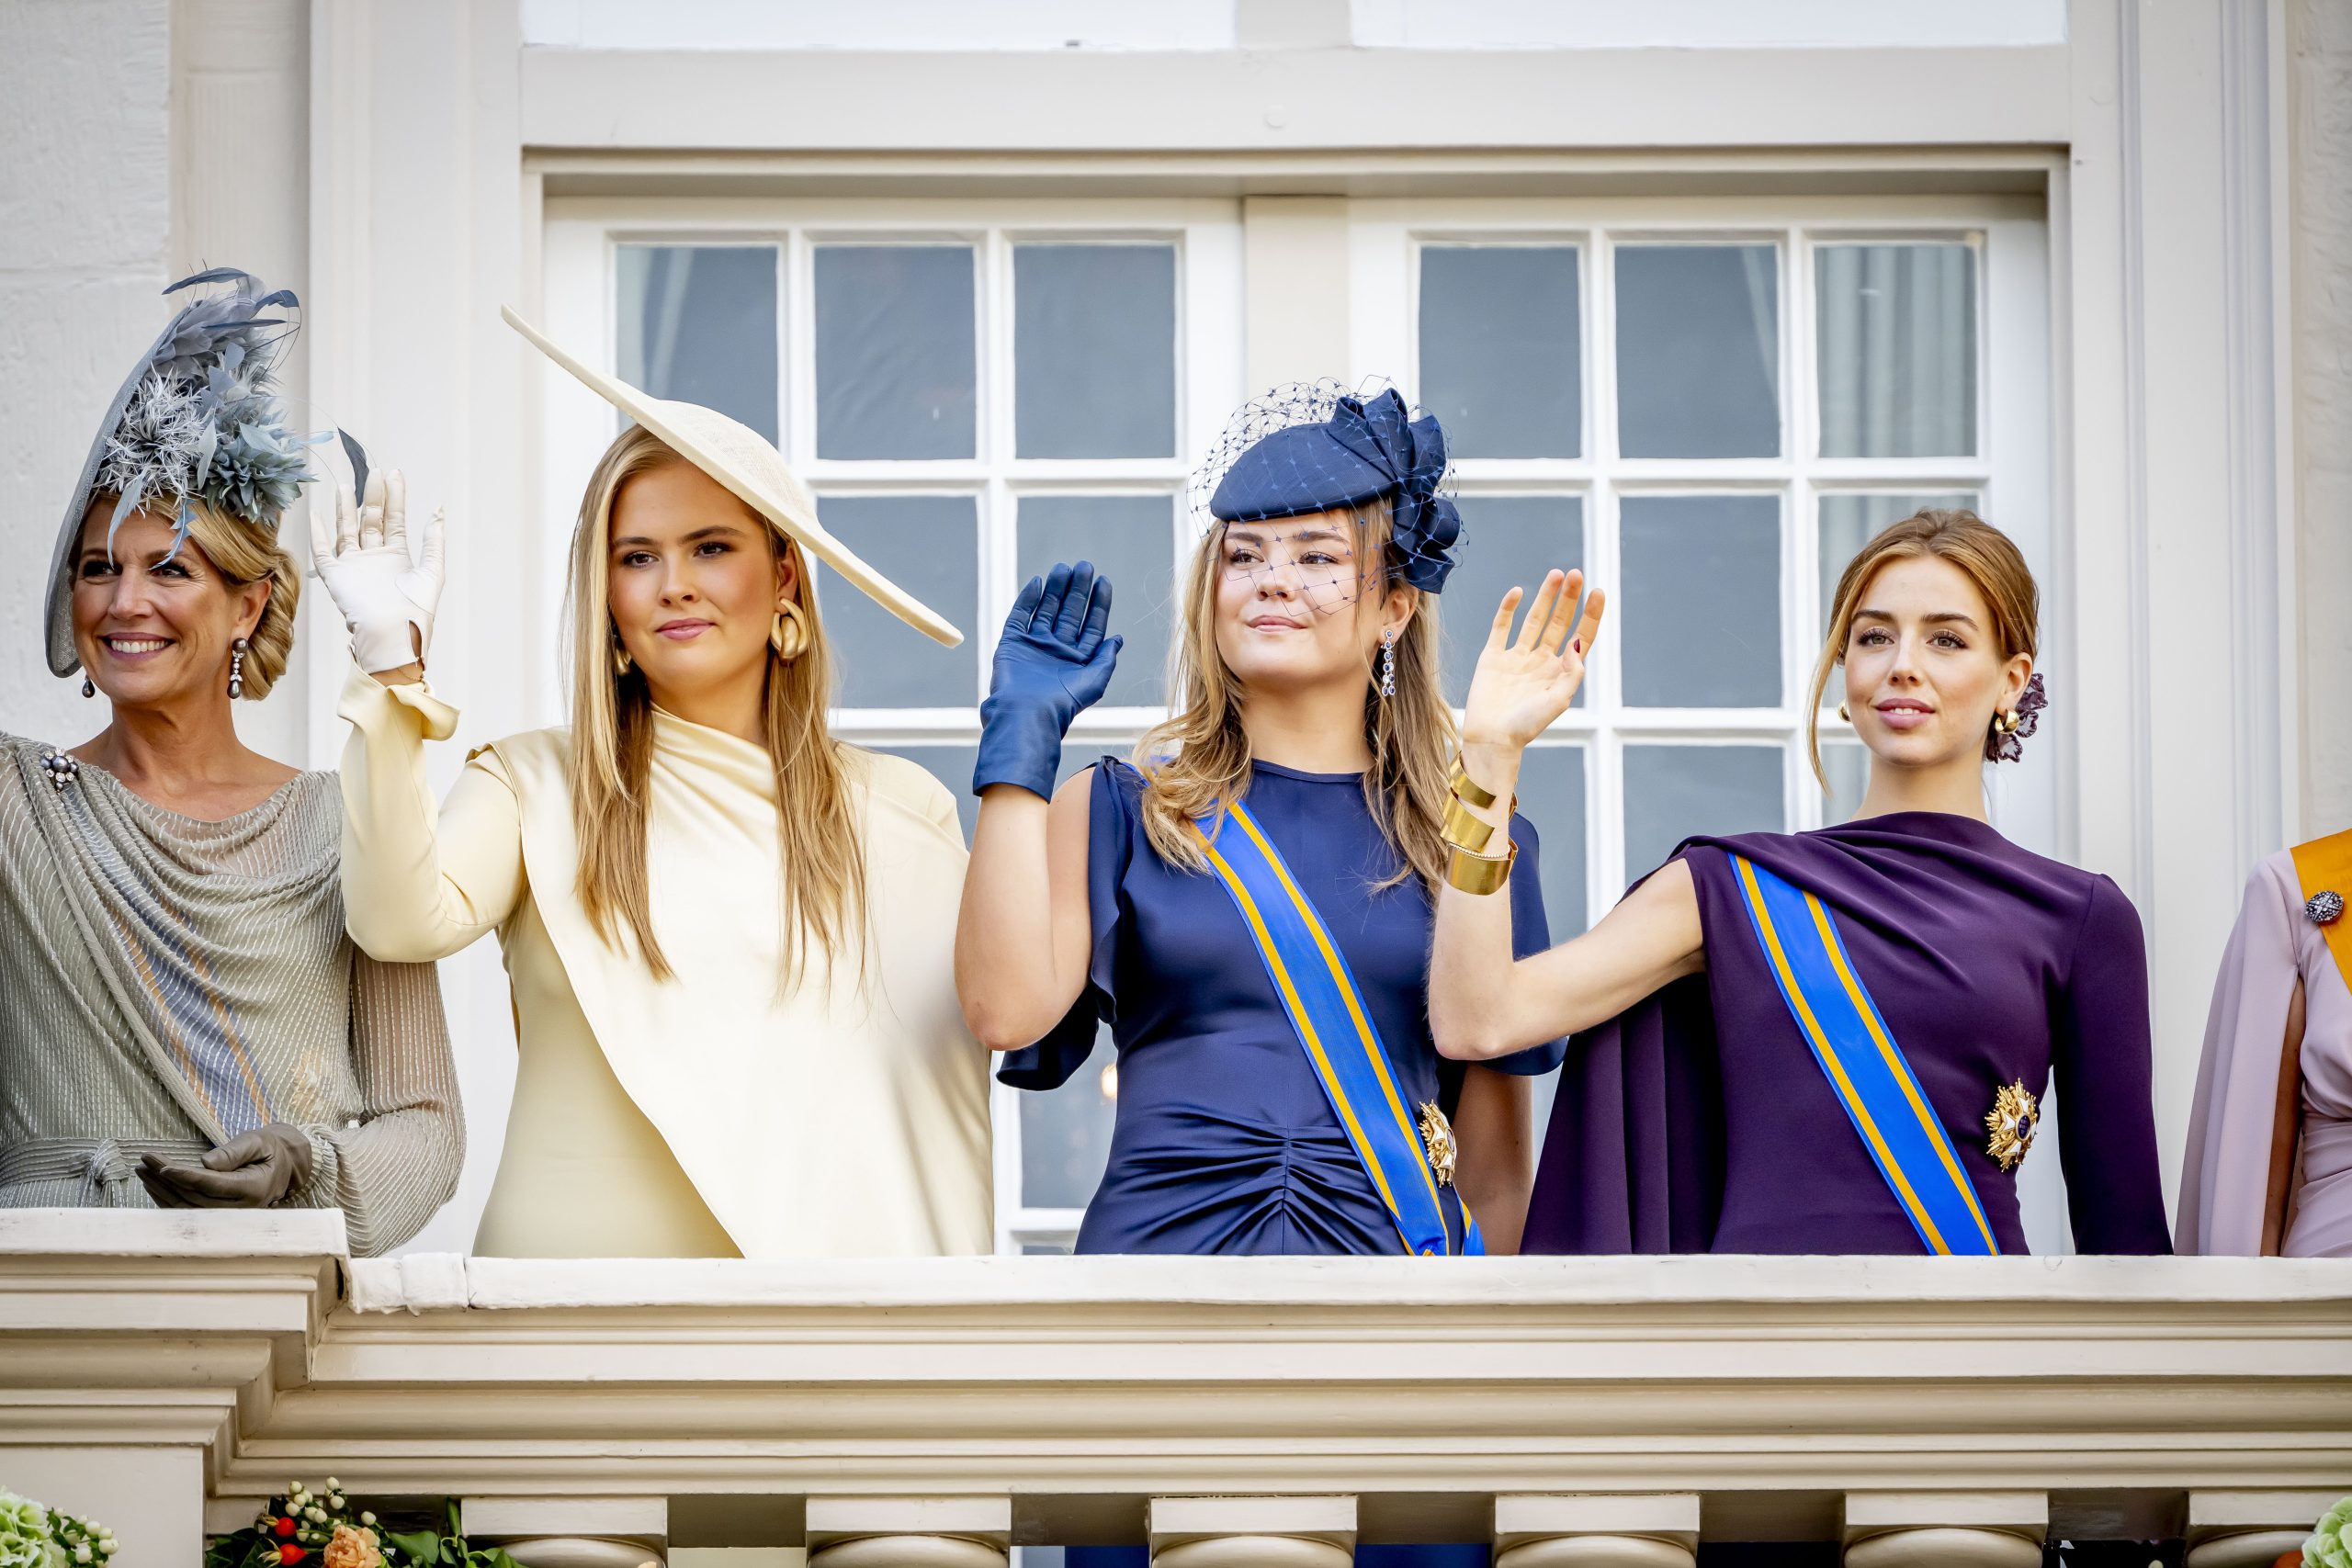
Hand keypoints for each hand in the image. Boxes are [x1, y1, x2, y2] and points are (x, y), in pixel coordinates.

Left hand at [136, 1122, 314, 1208]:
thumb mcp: (258, 1142)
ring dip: (161, 1190)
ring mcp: (230, 1217)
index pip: (214, 1185)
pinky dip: (167, 1199)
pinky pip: (188, 1212)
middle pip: (195, 1197)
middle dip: (166, 1179)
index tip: (162, 1167)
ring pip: (187, 1208)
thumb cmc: (269, 1150)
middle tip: (146, 1159)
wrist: (283, 1167)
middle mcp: (242, 1208)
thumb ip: (235, 1152)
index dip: (186, 1177)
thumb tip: (206, 1163)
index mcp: (255, 1189)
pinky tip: (152, 1185)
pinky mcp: (219, 1218)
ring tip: (143, 1169)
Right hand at [309, 469, 445, 676]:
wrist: (394, 632)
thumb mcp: (432, 570)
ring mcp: (354, 566)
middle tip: (373, 471)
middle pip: (371, 520)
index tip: (393, 473)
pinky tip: (317, 513)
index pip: (394, 519)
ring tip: (345, 484)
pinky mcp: (336, 576)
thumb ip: (433, 540)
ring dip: (346, 508)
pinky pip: (323, 550)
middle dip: (372, 496)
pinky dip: (319, 533)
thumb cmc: (416, 608)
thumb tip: (437, 510)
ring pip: (347, 530)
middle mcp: (374, 559)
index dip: (394, 497)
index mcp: (398, 557)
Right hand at [973, 560, 1121, 798]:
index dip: (1098, 603)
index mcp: (1078, 660)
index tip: (1103, 581)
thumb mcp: (1095, 681)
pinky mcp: (1012, 644)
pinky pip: (1020, 616)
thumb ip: (1106, 658)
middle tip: (1085, 566)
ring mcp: (1034, 646)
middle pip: (1070, 613)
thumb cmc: (1062, 703)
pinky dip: (1027, 599)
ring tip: (1064, 568)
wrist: (1026, 714)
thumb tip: (1117, 638)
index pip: (1091, 624)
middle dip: (1078, 590)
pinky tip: (1037, 582)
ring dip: (1055, 589)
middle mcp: (1057, 651)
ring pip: (1047, 610)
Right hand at [1463, 569, 1607, 751]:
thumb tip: (1577, 643)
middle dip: (1569, 599)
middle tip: (1576, 575)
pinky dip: (1509, 609)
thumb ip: (1572, 673)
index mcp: (1559, 672)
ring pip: (1534, 620)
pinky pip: (1502, 627)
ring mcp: (1516, 657)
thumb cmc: (1526, 726)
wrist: (1491, 738)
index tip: (1598, 592)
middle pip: (1559, 622)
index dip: (1590, 614)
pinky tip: (1519, 592)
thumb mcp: (1558, 701)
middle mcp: (1540, 661)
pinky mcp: (1493, 657)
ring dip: (1545, 597)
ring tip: (1556, 575)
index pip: (1580, 636)